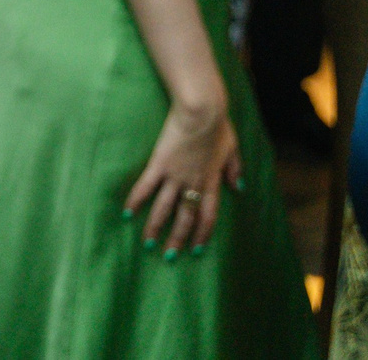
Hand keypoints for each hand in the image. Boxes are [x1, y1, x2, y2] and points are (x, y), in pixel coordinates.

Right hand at [125, 92, 241, 256]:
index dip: (202, 234)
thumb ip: (234, 169)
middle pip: (185, 218)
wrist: (201, 111)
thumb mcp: (232, 149)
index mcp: (211, 181)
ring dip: (156, 227)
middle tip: (170, 257)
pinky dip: (136, 201)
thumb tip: (240, 187)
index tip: (197, 249)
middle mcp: (193, 183)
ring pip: (164, 208)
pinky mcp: (159, 164)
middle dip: (178, 239)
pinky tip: (127, 213)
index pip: (208, 216)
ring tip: (148, 243)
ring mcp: (175, 175)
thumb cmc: (218, 125)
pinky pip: (146, 187)